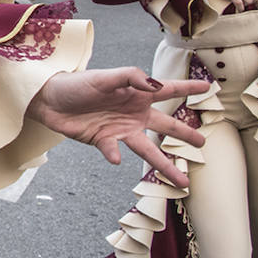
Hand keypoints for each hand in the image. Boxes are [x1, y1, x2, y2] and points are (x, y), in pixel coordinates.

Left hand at [28, 68, 208, 186]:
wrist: (49, 100)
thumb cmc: (76, 84)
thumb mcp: (105, 76)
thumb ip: (130, 77)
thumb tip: (155, 85)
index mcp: (137, 94)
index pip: (168, 90)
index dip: (188, 88)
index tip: (209, 87)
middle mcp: (134, 113)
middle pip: (166, 125)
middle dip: (185, 134)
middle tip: (203, 145)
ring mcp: (121, 129)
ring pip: (148, 149)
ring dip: (164, 164)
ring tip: (182, 181)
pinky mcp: (104, 141)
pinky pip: (114, 151)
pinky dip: (115, 155)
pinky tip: (117, 158)